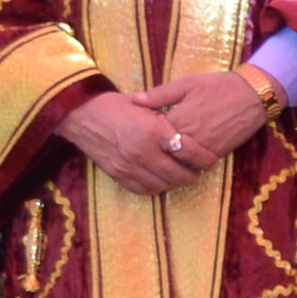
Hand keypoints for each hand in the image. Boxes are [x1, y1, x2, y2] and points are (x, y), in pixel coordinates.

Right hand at [59, 89, 201, 195]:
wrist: (84, 115)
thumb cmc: (120, 107)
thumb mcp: (150, 108)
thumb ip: (170, 122)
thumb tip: (192, 133)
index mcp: (154, 131)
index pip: (189, 152)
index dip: (205, 159)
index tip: (212, 161)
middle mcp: (143, 152)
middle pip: (178, 174)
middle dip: (193, 175)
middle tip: (199, 171)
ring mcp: (129, 166)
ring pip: (162, 184)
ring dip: (176, 183)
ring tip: (183, 176)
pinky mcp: (118, 174)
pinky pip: (143, 189)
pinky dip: (156, 187)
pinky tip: (163, 180)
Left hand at [126, 72, 271, 171]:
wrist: (254, 96)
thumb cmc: (219, 86)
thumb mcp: (188, 83)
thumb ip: (160, 94)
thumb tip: (134, 100)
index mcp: (178, 120)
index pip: (151, 135)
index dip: (144, 133)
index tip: (139, 129)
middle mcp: (189, 138)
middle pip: (163, 151)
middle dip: (155, 148)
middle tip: (146, 145)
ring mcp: (203, 149)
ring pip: (179, 161)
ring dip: (171, 158)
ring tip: (164, 152)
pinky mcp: (216, 154)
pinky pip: (195, 163)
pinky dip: (187, 161)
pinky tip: (183, 154)